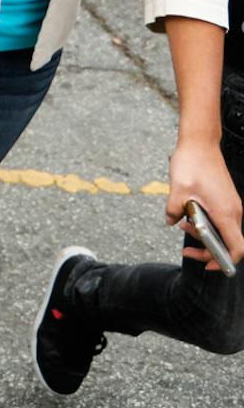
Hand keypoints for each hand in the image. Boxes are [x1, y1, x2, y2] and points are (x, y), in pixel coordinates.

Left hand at [169, 139, 242, 271]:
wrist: (200, 142)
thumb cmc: (191, 164)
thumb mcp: (177, 191)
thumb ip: (173, 211)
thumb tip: (170, 222)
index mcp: (225, 213)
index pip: (236, 249)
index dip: (224, 262)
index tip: (206, 265)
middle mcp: (233, 212)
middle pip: (229, 243)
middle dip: (208, 250)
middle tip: (186, 250)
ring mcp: (232, 205)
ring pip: (224, 231)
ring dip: (205, 235)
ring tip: (183, 226)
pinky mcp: (226, 199)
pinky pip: (221, 220)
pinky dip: (207, 223)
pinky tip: (189, 215)